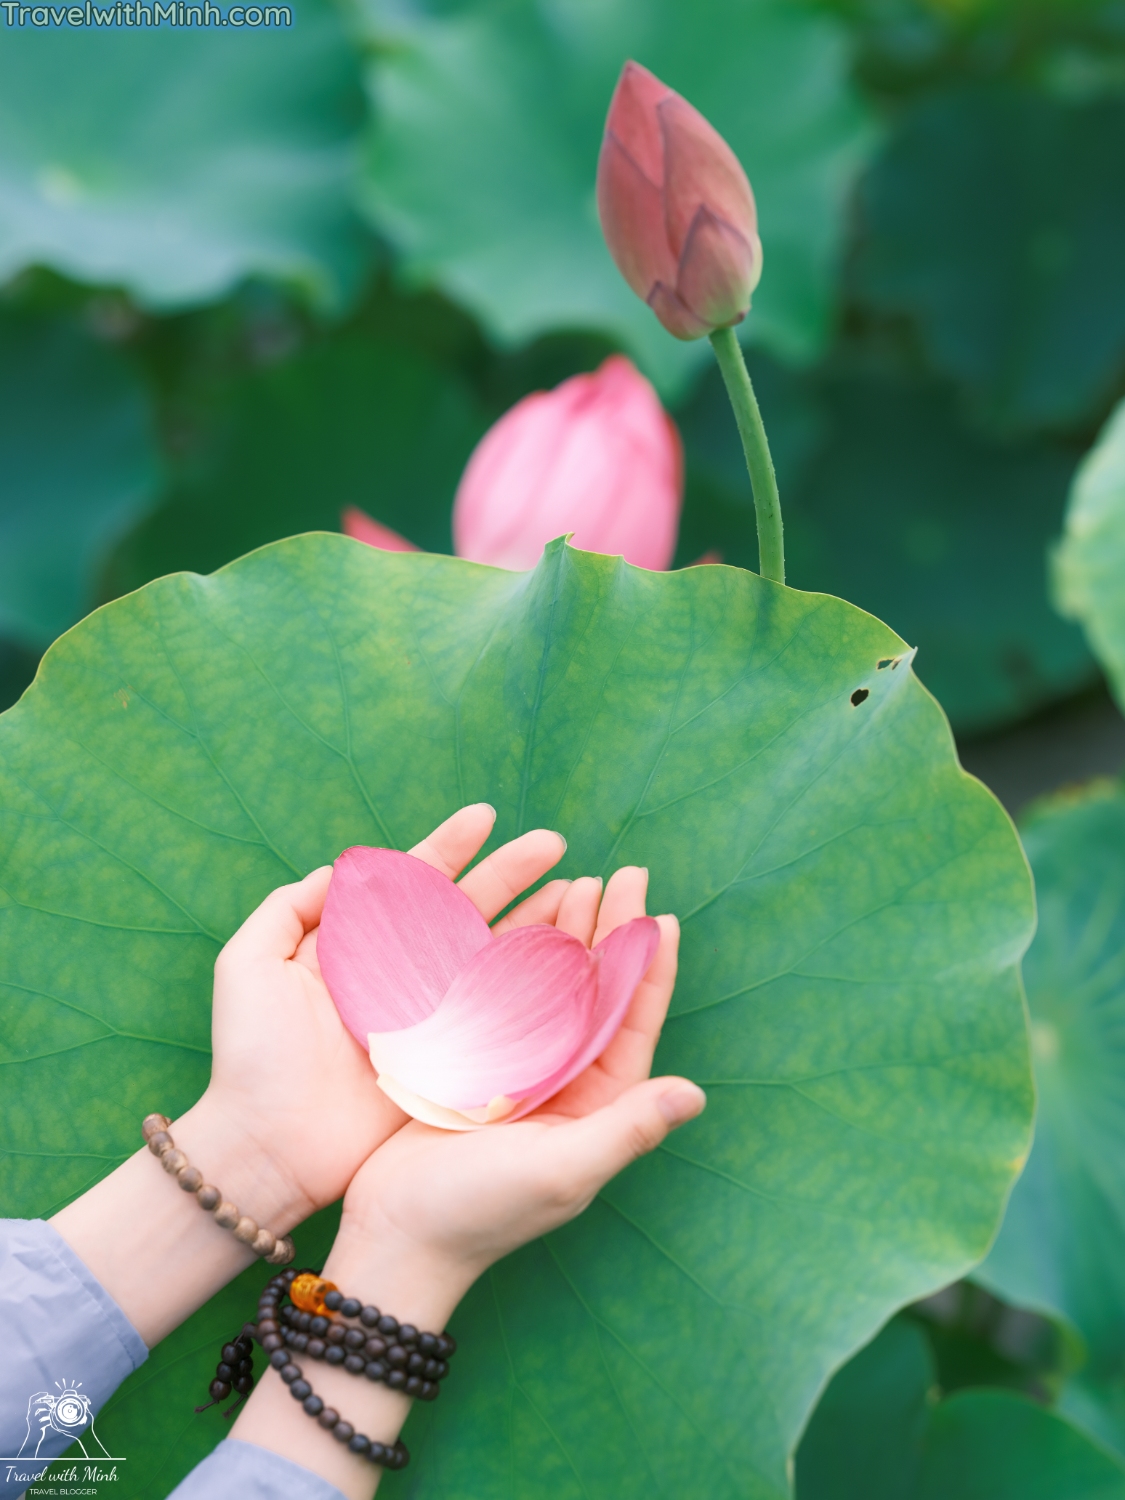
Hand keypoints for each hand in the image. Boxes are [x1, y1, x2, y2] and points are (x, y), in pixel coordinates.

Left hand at [194, 803, 572, 1227]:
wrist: (267, 1145)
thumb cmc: (252, 1054)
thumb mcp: (249, 963)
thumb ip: (288, 908)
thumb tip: (339, 869)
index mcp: (359, 946)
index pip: (413, 883)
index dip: (449, 847)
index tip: (485, 817)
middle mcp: (401, 975)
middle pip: (468, 910)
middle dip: (512, 874)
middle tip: (555, 845)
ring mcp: (431, 1017)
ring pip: (494, 955)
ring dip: (536, 921)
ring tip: (578, 893)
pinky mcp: (450, 1061)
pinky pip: (501, 1017)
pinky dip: (537, 989)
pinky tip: (570, 961)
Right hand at [231, 867, 704, 1499]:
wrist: (392, 1238)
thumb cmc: (480, 1213)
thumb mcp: (562, 1171)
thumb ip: (627, 1131)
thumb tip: (696, 1093)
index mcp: (595, 1105)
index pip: (633, 1023)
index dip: (649, 968)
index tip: (661, 913)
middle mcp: (563, 1082)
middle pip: (595, 992)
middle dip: (610, 933)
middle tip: (620, 873)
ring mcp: (516, 1070)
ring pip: (551, 985)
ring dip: (565, 934)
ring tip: (576, 881)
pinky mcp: (470, 1063)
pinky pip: (501, 995)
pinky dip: (511, 954)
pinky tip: (514, 917)